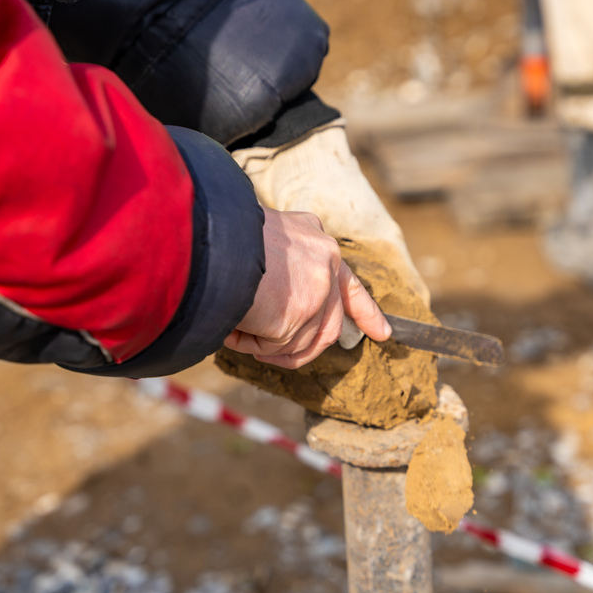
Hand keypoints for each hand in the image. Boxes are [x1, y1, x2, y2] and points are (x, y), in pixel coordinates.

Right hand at [224, 208, 390, 368]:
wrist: (209, 233)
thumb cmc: (219, 234)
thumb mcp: (257, 239)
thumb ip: (275, 268)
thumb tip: (265, 304)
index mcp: (315, 239)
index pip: (347, 281)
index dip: (365, 310)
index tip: (383, 333)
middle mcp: (325, 260)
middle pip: (331, 320)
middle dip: (310, 346)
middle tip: (286, 359)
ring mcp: (317, 290)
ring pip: (302, 338)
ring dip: (268, 344)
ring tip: (237, 332)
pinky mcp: (301, 315)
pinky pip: (275, 345)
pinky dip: (250, 344)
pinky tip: (232, 330)